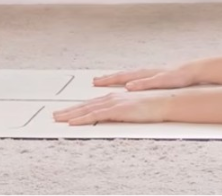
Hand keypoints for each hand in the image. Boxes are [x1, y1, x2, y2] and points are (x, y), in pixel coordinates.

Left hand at [53, 91, 167, 125]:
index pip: (93, 103)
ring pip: (87, 109)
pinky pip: (95, 115)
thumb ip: (124, 110)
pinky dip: (82, 119)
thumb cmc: (155, 105)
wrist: (166, 100)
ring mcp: (113, 103)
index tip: (67, 112)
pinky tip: (72, 122)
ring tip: (57, 118)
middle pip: (86, 104)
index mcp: (116, 97)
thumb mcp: (135, 108)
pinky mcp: (116, 110)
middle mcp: (112, 97)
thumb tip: (117, 116)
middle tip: (55, 115)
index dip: (79, 107)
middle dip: (69, 110)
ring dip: (70, 114)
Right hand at [92, 66, 197, 90]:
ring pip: (127, 75)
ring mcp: (148, 72)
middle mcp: (143, 72)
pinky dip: (125, 78)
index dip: (108, 80)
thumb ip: (145, 84)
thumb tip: (128, 86)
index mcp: (143, 74)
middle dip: (107, 78)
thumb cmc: (178, 76)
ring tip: (105, 80)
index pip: (121, 77)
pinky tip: (125, 82)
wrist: (192, 70)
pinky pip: (133, 76)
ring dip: (115, 78)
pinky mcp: (153, 75)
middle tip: (94, 81)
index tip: (95, 82)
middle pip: (121, 75)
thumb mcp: (162, 81)